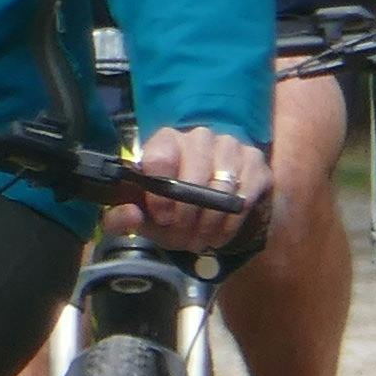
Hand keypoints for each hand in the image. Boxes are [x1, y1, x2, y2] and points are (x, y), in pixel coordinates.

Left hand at [126, 121, 268, 249]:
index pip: (160, 158)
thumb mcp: (142, 217)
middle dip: (187, 215)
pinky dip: (230, 224)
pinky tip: (219, 234)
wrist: (212, 212)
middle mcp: (199, 137)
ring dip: (209, 223)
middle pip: (194, 175)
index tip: (162, 217)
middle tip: (182, 235)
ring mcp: (231, 147)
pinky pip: (245, 197)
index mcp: (166, 141)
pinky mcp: (255, 163)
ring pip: (222, 188)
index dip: (160, 194)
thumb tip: (131, 215)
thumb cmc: (172, 209)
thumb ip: (120, 219)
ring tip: (200, 238)